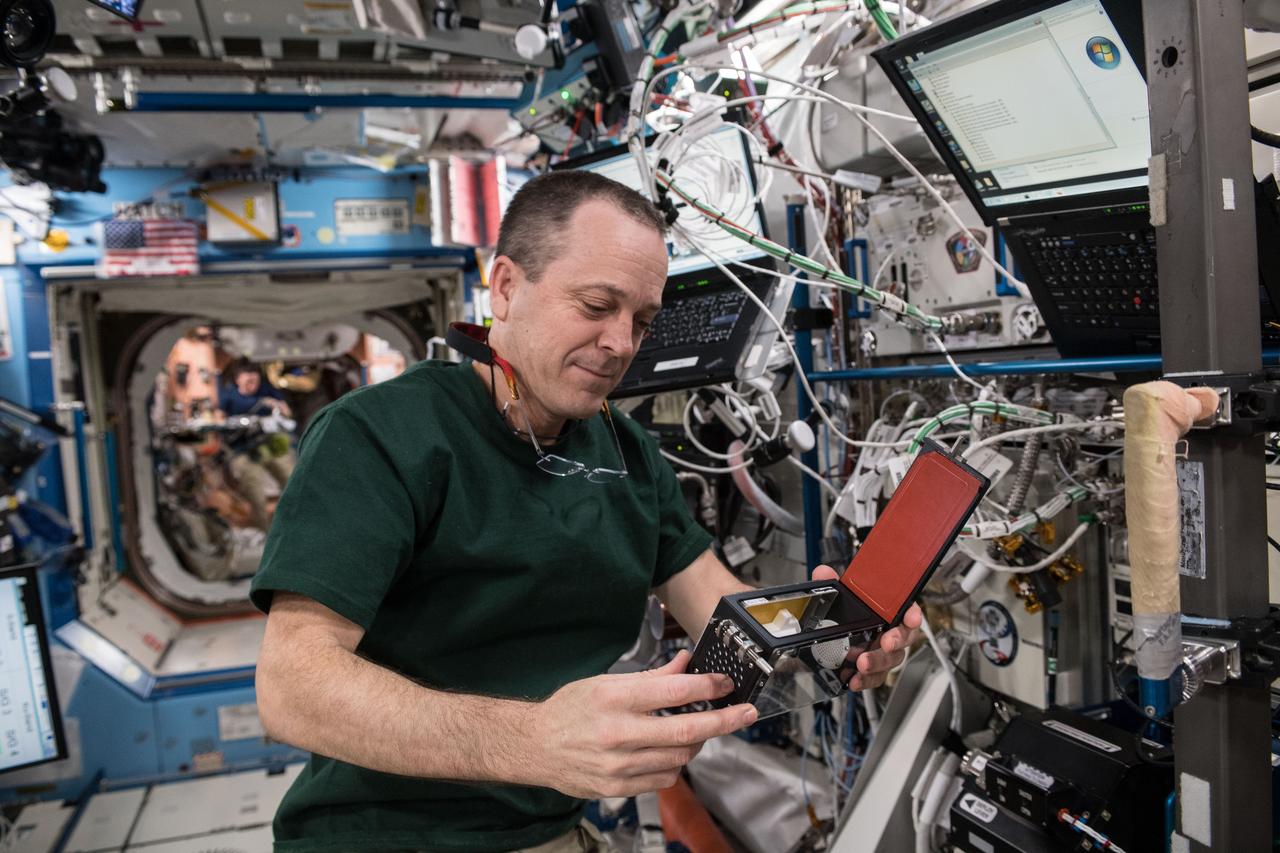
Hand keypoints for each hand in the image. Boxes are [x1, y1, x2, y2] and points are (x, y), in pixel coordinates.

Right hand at [527, 650, 756, 797]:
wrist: (535, 746)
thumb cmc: (570, 709)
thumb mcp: (607, 682)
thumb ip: (651, 677)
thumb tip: (687, 665)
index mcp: (615, 698)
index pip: (674, 692)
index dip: (708, 687)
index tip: (726, 683)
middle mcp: (618, 733)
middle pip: (687, 732)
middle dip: (724, 720)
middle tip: (746, 712)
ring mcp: (619, 766)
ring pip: (681, 758)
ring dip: (698, 743)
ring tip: (697, 730)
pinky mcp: (618, 789)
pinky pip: (664, 778)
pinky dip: (675, 763)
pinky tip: (668, 751)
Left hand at [811, 564, 922, 690]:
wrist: (832, 637)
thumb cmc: (848, 614)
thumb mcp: (839, 597)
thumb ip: (833, 584)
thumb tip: (824, 573)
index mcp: (887, 611)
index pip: (907, 609)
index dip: (913, 613)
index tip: (912, 618)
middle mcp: (890, 631)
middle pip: (903, 637)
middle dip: (896, 640)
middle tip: (886, 643)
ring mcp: (883, 652)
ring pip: (891, 660)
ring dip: (878, 663)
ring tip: (862, 664)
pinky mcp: (874, 669)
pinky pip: (876, 677)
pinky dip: (866, 680)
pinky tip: (853, 680)